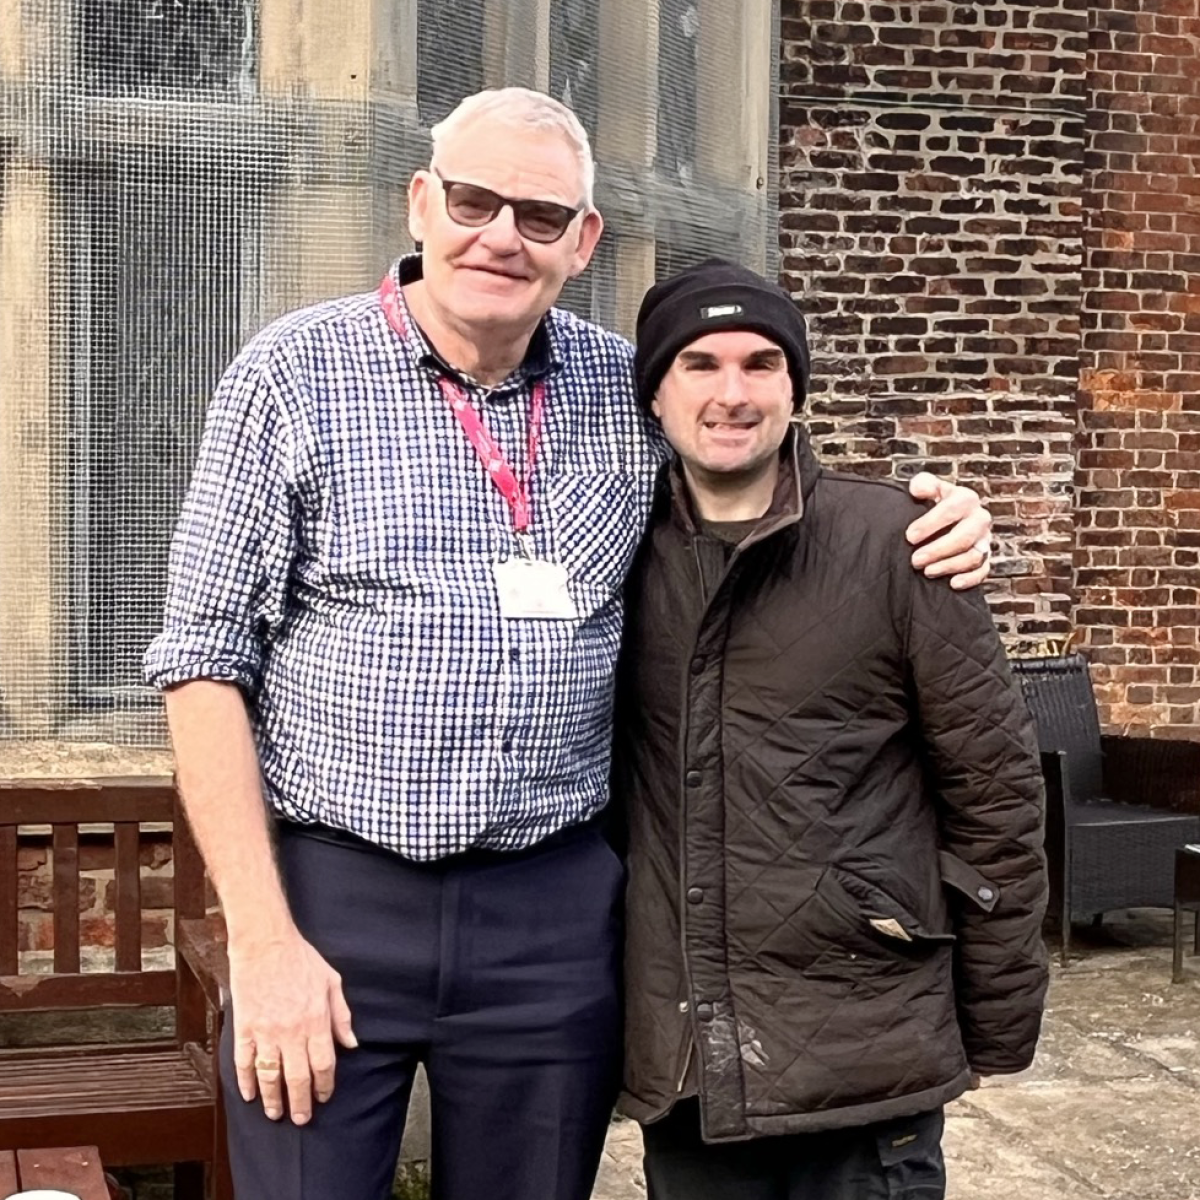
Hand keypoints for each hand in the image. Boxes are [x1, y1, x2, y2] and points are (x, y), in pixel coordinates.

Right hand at [229, 929, 357, 1124]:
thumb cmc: (301, 959)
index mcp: (316, 1021)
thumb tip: (351, 1043)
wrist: (266, 943)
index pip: (324, 1064)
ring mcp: (266, 1031)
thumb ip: (341, 1015)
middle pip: (298, 1077)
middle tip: (302, 1118)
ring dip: (273, 1099)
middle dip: (301, 1103)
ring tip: (276, 1113)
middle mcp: (292, 1031)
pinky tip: (250, 1094)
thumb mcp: (331, 982)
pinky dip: (246, 1082)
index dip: (325, 1085)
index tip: (324, 1096)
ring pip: (270, 1076)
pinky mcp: (244, 1028)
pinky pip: (244, 1062)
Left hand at [905, 473, 991, 590]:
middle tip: (915, 560)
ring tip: (927, 572)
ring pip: (974, 556)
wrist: (940, 522)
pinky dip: (970, 579)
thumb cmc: (929, 504)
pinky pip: (983, 571)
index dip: (930, 523)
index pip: (952, 509)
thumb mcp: (925, 488)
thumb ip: (922, 484)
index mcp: (965, 499)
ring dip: (950, 566)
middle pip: (965, 536)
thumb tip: (918, 490)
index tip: (909, 536)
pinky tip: (952, 583)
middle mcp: (979, 519)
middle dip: (938, 550)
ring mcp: (984, 540)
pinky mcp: (985, 559)